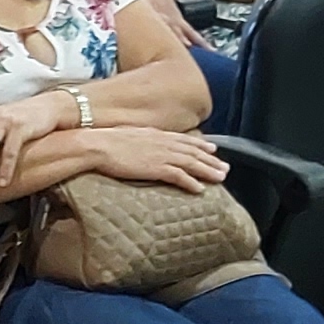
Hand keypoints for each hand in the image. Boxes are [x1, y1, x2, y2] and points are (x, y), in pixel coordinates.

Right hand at [85, 126, 227, 190]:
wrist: (98, 145)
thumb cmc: (108, 141)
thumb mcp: (130, 136)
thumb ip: (143, 140)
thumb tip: (145, 145)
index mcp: (157, 134)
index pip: (185, 139)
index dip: (201, 144)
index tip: (213, 148)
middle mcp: (163, 143)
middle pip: (194, 152)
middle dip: (211, 160)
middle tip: (225, 167)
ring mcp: (161, 155)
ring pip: (192, 163)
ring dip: (208, 171)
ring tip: (221, 178)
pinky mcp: (156, 168)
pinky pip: (179, 176)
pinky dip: (191, 182)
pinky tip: (200, 189)